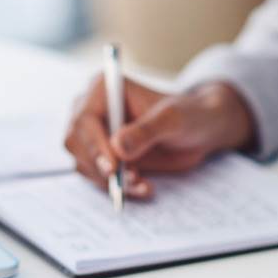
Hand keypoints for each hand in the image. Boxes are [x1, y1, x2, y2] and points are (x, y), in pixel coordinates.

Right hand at [65, 75, 254, 196]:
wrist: (201, 130)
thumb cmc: (189, 115)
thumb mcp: (173, 120)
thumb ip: (147, 131)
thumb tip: (117, 146)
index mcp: (104, 89)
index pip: (83, 120)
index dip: (93, 146)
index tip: (112, 168)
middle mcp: (93, 110)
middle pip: (76, 144)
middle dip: (100, 167)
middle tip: (128, 181)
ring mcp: (96, 135)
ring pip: (86, 164)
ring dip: (111, 181)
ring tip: (142, 184)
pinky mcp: (105, 156)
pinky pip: (99, 177)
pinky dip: (118, 187)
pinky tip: (144, 188)